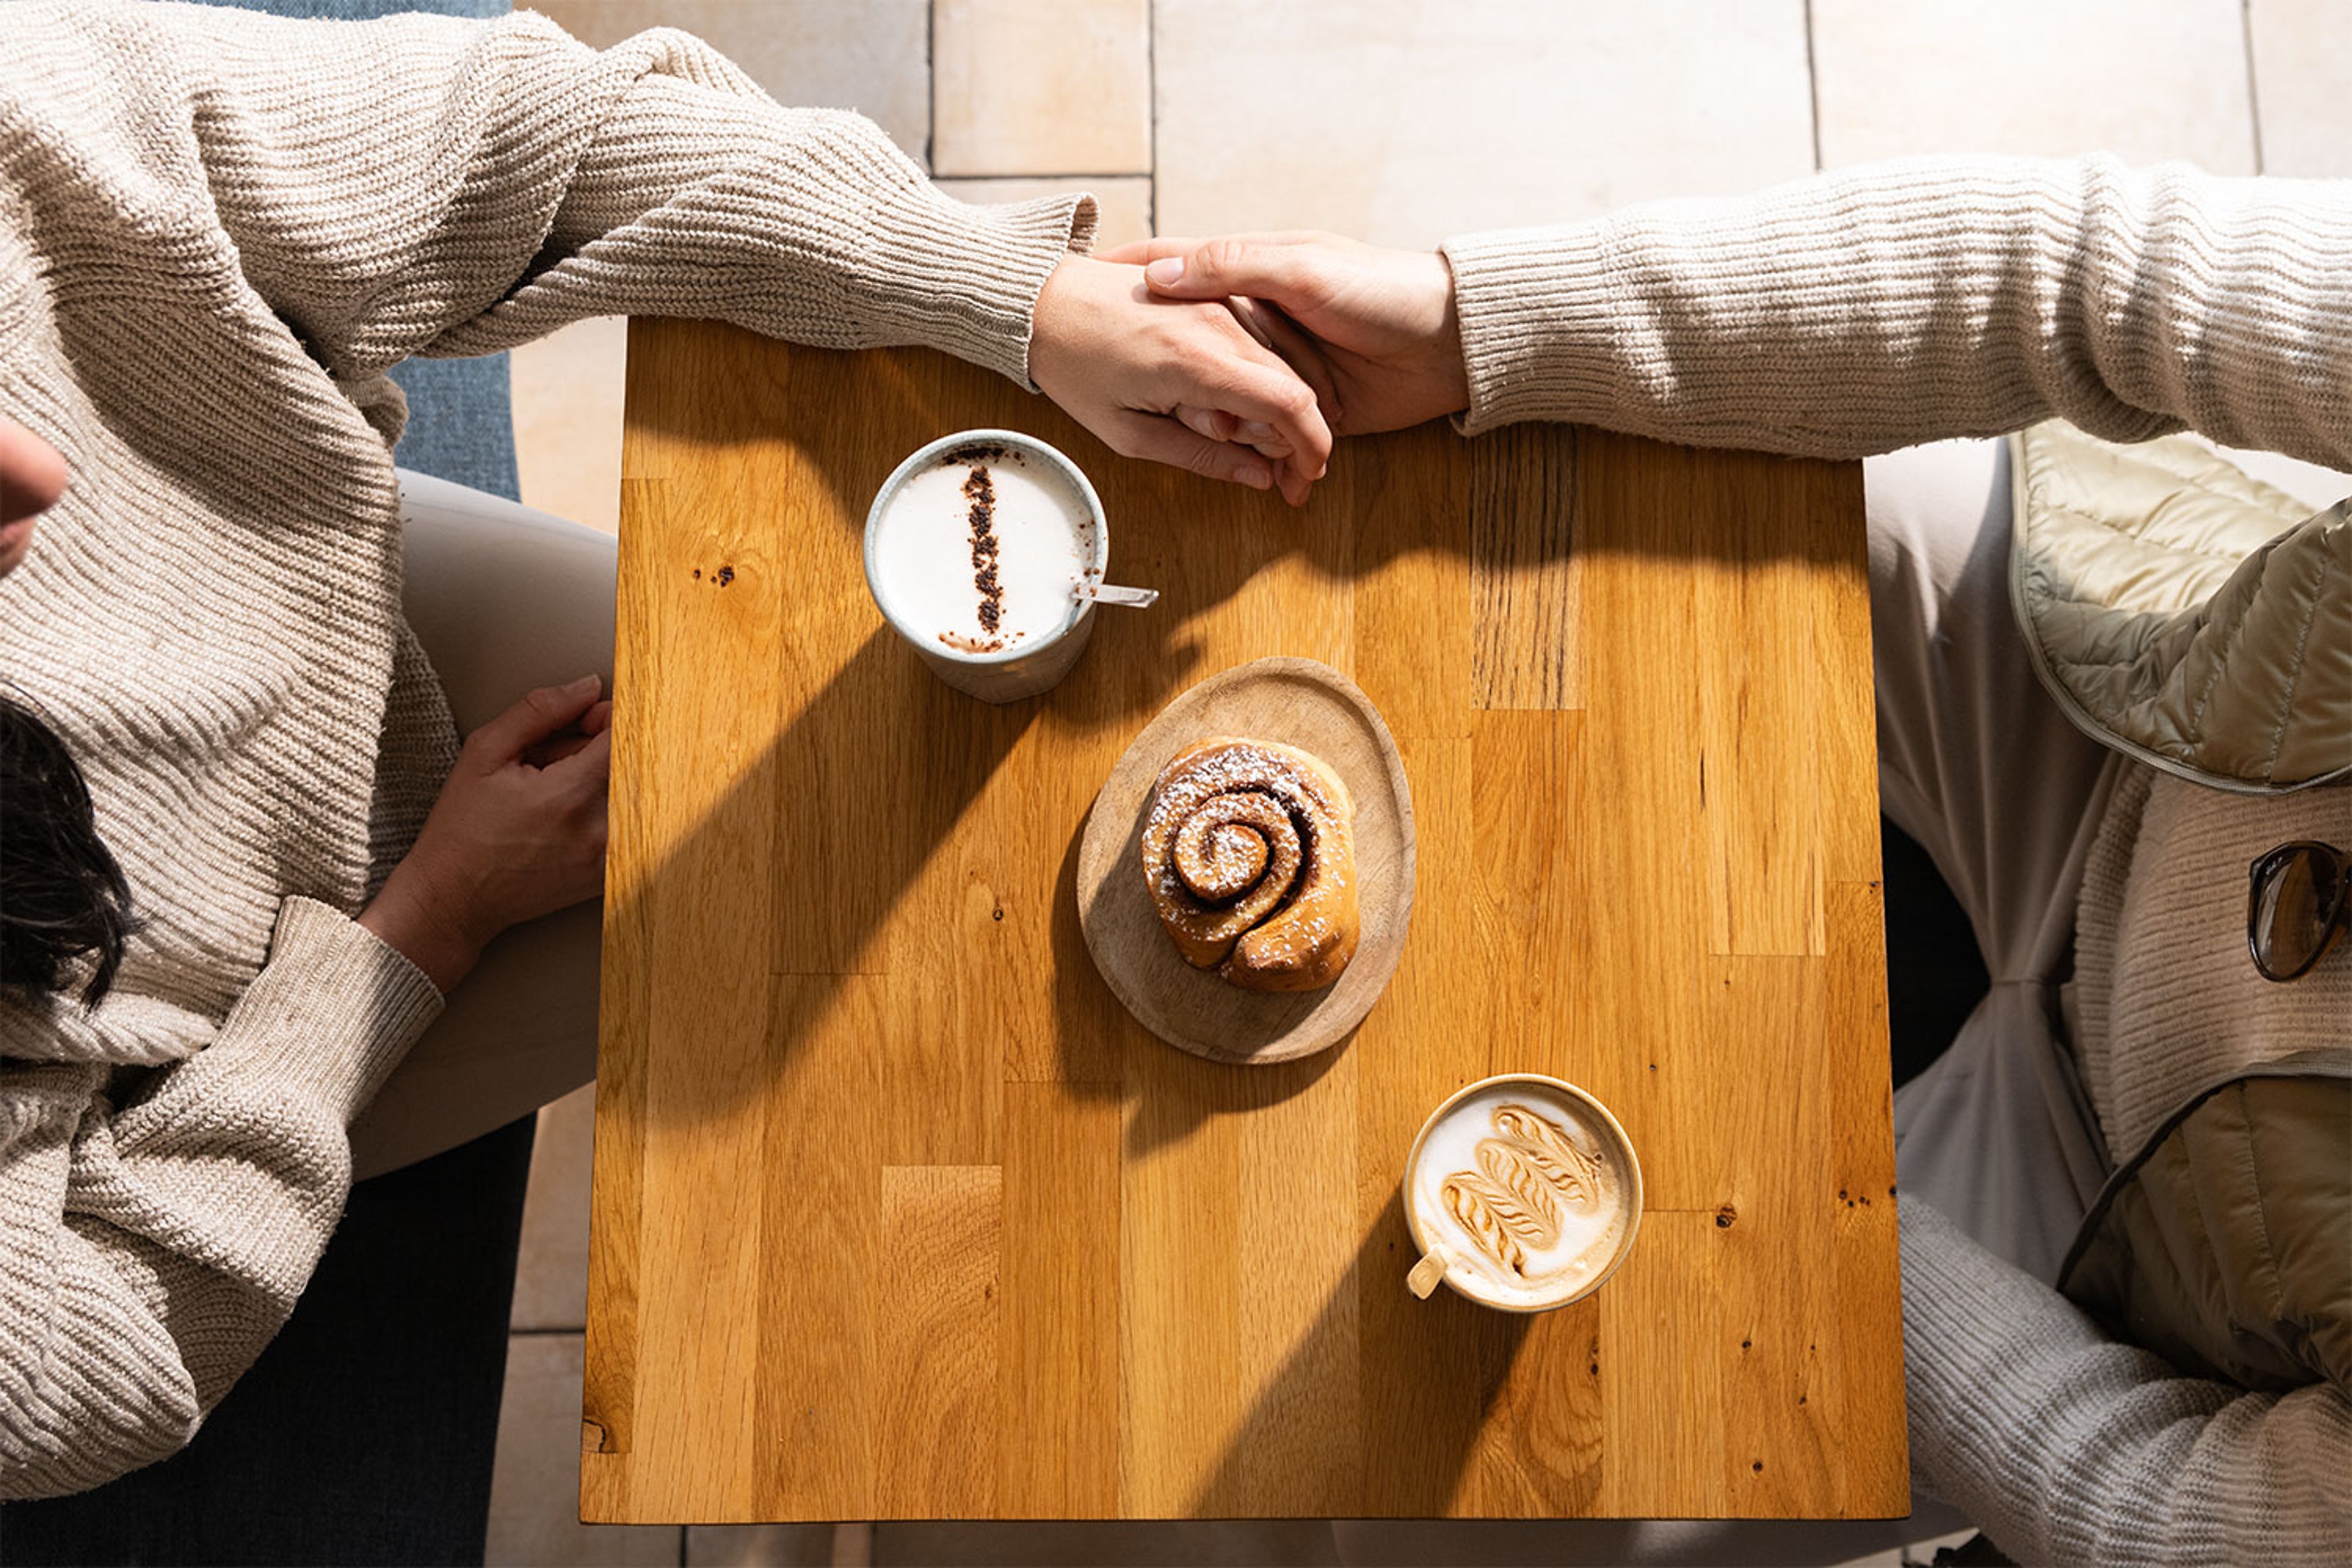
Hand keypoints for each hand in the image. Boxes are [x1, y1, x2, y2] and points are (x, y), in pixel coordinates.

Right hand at [360, 676, 612, 991]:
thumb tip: (588, 687)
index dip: (609, 719)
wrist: (454, 899)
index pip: (623, 738)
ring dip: (602, 782)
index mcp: (568, 797)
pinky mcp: (609, 876)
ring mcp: (607, 858)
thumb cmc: (462, 830)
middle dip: (602, 750)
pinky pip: (627, 826)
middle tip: (563, 758)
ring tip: (558, 791)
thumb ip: (539, 712)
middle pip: (629, 764)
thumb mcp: (485, 754)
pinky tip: (567, 818)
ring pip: (629, 794)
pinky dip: (604, 811)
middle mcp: (597, 831)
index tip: (586, 719)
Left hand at [1030, 255, 1333, 505]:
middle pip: (1292, 385)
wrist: (1040, 299)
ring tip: (1237, 438)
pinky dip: (1258, 378)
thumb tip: (1258, 477)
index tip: (1304, 479)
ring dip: (1274, 407)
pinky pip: (1258, 342)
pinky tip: (1226, 403)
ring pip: (1279, 364)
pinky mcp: (1214, 295)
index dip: (1312, 449)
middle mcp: (1220, 322)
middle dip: (1293, 436)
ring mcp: (1220, 303)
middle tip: (1271, 472)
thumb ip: (1201, 456)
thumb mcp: (1130, 433)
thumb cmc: (1074, 365)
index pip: (1291, 404)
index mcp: (1199, 360)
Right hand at [1097, 233, 1468, 435]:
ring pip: (1226, 393)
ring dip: (1213, 419)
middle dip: (1167, 370)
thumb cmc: (1382, 291)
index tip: (1087, 285)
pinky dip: (1254, 449)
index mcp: (1253, 271)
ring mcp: (1283, 364)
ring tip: (1186, 434)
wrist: (1452, 341)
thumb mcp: (1299, 269)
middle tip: (1131, 388)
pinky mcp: (1308, 406)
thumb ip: (1232, 267)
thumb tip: (1162, 271)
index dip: (1134, 276)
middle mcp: (1261, 318)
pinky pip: (1266, 430)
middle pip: (1194, 343)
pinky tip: (1236, 461)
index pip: (1178, 269)